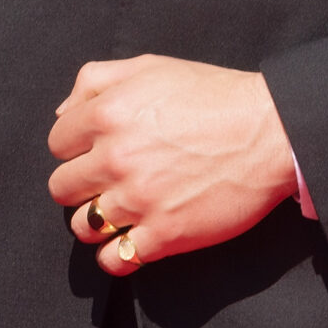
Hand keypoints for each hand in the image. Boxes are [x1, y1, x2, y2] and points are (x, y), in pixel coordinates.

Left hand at [45, 55, 297, 276]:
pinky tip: (133, 240)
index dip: (76, 147)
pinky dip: (118, 255)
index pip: (57, 144)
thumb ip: (95, 81)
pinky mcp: (165, 235)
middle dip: (82, 184)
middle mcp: (116, 158)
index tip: (97, 150)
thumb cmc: (213, 96)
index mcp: (108, 113)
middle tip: (109, 180)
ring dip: (97, 220)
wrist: (270, 133)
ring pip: (83, 226)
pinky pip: (115, 260)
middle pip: (63, 187)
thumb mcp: (150, 67)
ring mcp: (139, 200)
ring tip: (122, 210)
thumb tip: (63, 113)